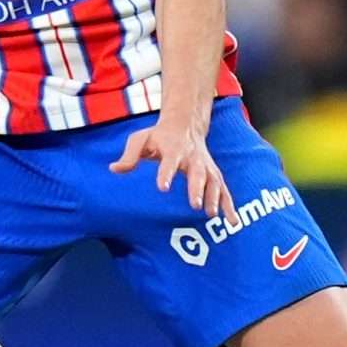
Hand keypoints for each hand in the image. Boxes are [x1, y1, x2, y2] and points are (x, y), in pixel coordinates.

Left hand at [111, 114, 237, 224]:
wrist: (185, 124)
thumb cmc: (158, 136)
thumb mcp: (141, 139)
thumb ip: (129, 156)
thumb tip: (114, 169)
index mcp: (173, 149)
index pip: (169, 161)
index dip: (166, 173)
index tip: (163, 188)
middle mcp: (192, 157)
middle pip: (197, 173)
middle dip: (197, 188)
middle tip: (194, 205)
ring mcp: (206, 166)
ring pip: (214, 182)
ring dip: (214, 198)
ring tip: (211, 215)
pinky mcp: (214, 174)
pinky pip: (224, 190)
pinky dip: (229, 205)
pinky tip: (232, 222)